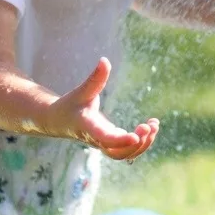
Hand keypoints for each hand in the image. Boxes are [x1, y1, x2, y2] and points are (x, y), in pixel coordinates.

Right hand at [44, 58, 158, 160]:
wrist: (60, 121)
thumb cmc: (70, 104)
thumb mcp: (82, 91)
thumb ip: (95, 78)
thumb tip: (105, 60)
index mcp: (89, 128)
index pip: (105, 139)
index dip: (120, 140)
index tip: (136, 137)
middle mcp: (97, 140)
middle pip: (118, 153)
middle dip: (136, 145)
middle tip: (149, 126)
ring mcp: (104, 144)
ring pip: (124, 154)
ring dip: (142, 144)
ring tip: (154, 125)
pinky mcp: (110, 143)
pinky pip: (126, 149)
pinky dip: (141, 142)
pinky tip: (152, 126)